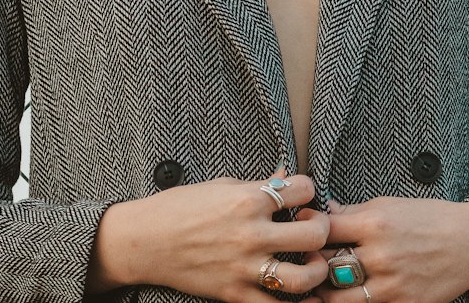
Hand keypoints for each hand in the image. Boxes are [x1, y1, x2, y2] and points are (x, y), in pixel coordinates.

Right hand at [89, 166, 331, 300]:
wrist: (146, 240)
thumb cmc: (181, 206)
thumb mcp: (221, 184)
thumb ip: (257, 185)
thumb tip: (286, 177)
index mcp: (248, 198)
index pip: (304, 189)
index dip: (308, 191)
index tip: (302, 197)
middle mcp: (251, 233)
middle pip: (313, 233)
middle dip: (322, 229)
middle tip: (314, 229)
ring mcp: (244, 267)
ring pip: (303, 277)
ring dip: (316, 270)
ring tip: (312, 263)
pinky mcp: (234, 294)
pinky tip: (305, 300)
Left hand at [315, 195, 468, 302]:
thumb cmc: (429, 218)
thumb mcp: (389, 205)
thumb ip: (354, 213)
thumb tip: (321, 214)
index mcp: (375, 224)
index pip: (324, 230)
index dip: (307, 229)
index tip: (299, 229)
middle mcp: (380, 257)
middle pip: (326, 267)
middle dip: (311, 265)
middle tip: (301, 263)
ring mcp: (391, 287)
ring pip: (339, 298)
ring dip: (324, 293)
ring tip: (316, 287)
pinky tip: (344, 298)